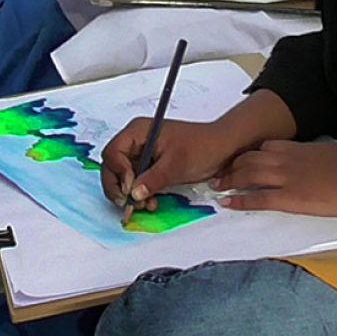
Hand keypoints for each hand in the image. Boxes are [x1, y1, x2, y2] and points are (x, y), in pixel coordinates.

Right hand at [100, 118, 253, 208]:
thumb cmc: (202, 147)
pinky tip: (150, 202)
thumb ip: (152, 179)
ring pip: (124, 177)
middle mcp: (137, 141)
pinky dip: (140, 194)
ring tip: (144, 205)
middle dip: (119, 187)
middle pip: (113, 166)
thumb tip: (133, 193)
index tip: (130, 188)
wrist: (223, 149)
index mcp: (138, 131)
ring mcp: (144, 154)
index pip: (113, 153)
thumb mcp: (176, 164)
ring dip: (130, 194)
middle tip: (127, 204)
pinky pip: (137, 181)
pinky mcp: (151, 166)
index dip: (118, 173)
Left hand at [215, 140, 336, 217]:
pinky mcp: (292, 199)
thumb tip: (310, 161)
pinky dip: (240, 200)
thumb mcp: (332, 152)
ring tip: (217, 186)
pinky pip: (259, 198)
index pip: (265, 146)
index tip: (240, 160)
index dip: (249, 154)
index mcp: (300, 147)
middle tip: (219, 173)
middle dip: (232, 166)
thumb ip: (314, 155)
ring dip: (229, 180)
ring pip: (248, 175)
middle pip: (250, 159)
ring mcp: (288, 178)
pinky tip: (228, 202)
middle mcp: (288, 159)